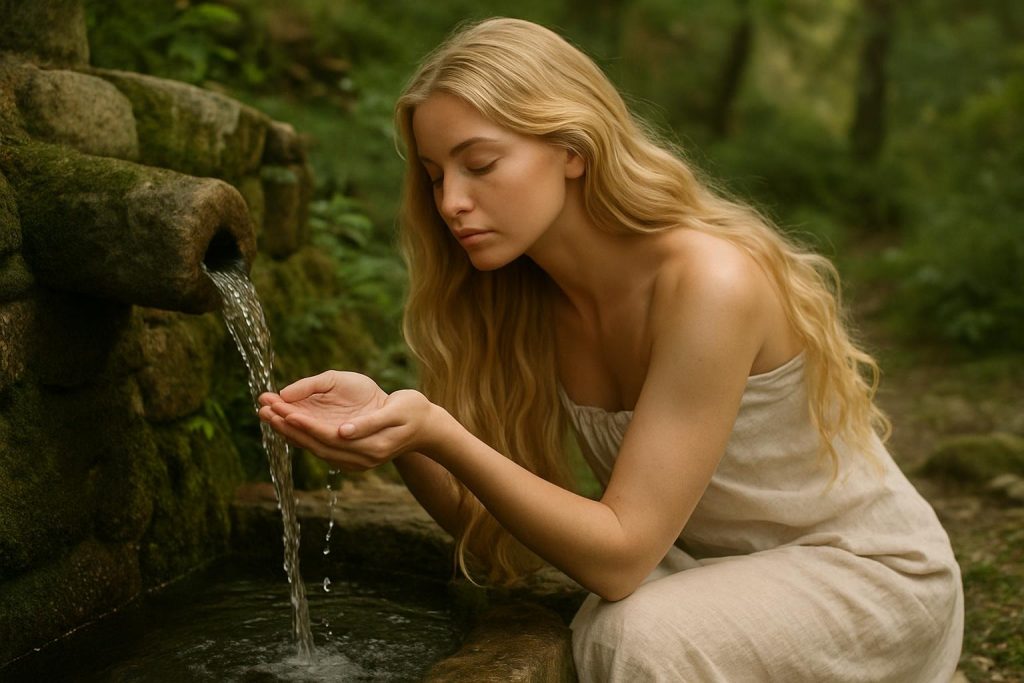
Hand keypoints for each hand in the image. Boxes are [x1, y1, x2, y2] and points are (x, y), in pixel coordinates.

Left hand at [258, 371, 441, 471]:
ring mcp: (355, 460)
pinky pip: (320, 447)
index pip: (329, 437)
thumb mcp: (397, 411)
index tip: (283, 411)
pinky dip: (301, 435)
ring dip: (288, 431)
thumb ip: (369, 423)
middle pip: (315, 445)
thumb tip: (342, 432)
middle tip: (263, 408)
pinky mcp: (351, 456)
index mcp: (370, 447)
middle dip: (287, 427)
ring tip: (266, 412)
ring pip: (314, 447)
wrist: (427, 426)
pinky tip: (286, 423)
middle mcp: (360, 459)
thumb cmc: (414, 411)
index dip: (305, 425)